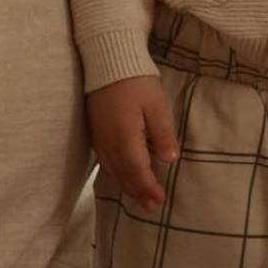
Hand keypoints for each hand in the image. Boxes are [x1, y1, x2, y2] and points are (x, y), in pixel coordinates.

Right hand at [85, 75, 177, 210]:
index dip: (149, 188)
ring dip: (127, 187)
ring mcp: (100, 139)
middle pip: (124, 176)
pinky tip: (122, 177)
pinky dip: (115, 175)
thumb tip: (171, 160)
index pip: (137, 171)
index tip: (161, 201)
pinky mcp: (96, 132)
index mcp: (125, 138)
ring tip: (140, 198)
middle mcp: (109, 143)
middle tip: (153, 207)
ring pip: (112, 171)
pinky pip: (105, 162)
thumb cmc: (136, 80)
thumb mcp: (156, 104)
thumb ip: (163, 133)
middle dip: (138, 193)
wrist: (107, 61)